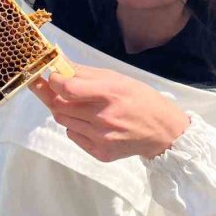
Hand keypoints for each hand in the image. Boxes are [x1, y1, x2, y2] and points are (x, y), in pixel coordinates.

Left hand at [31, 64, 189, 161]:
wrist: (163, 131)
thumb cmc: (140, 99)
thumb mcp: (117, 78)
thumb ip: (85, 73)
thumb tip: (58, 63)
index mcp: (110, 94)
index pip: (68, 89)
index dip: (54, 81)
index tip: (52, 76)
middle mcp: (104, 118)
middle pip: (59, 106)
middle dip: (54, 95)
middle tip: (58, 89)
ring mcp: (101, 138)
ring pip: (63, 121)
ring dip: (64, 110)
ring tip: (78, 105)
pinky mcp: (100, 153)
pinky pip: (73, 135)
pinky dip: (74, 126)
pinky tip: (89, 121)